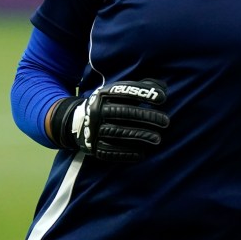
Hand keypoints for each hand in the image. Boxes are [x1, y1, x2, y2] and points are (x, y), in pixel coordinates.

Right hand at [50, 79, 169, 161]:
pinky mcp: (93, 146)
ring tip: (157, 139)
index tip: (162, 98)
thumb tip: (163, 87)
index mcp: (103, 93)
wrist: (74, 123)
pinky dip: (127, 153)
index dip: (143, 93)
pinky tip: (142, 153)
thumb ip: (139, 89)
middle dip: (147, 117)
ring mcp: (93, 129)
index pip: (125, 91)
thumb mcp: (117, 93)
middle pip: (124, 112)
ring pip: (118, 132)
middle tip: (165, 121)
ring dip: (140, 136)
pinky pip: (111, 151)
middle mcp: (96, 110)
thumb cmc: (107, 105)